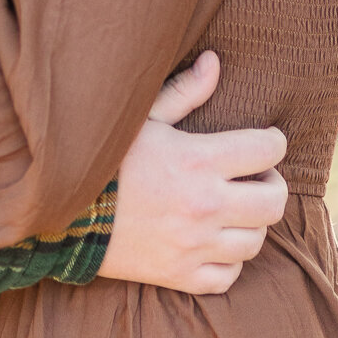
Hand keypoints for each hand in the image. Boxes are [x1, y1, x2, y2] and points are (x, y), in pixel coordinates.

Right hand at [96, 52, 287, 293]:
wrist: (64, 212)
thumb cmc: (106, 158)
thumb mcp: (143, 118)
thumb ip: (185, 91)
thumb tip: (215, 61)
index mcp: (199, 159)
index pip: (267, 149)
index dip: (274, 141)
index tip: (266, 141)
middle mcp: (204, 204)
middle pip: (273, 201)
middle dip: (272, 184)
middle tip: (256, 177)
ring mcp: (194, 245)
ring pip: (256, 241)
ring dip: (252, 222)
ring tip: (235, 209)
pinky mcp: (180, 275)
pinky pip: (229, 276)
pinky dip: (230, 261)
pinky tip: (216, 242)